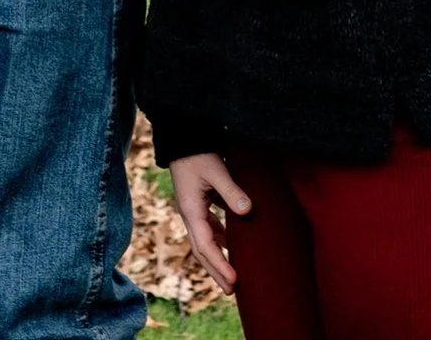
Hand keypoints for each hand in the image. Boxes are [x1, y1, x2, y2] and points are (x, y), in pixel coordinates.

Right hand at [169, 152, 248, 290]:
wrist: (183, 139)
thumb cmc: (198, 154)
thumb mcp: (216, 170)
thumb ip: (231, 190)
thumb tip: (247, 210)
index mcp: (191, 210)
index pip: (205, 246)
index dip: (219, 265)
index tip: (234, 280)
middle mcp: (190, 215)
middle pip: (201, 251)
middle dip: (216, 271)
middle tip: (232, 291)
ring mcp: (193, 210)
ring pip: (205, 242)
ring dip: (217, 260)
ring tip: (232, 276)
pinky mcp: (199, 204)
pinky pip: (210, 230)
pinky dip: (220, 243)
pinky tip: (232, 247)